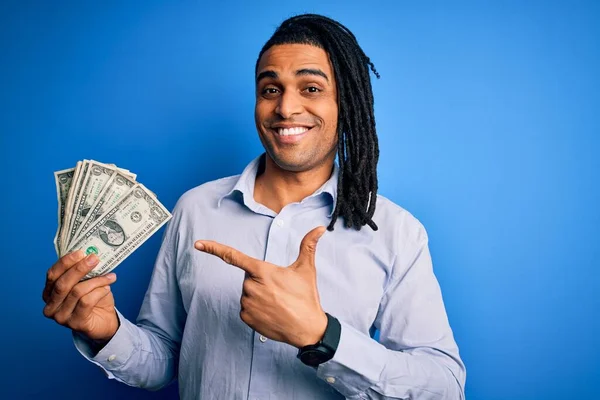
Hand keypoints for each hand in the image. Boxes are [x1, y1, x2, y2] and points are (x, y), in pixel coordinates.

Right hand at [42, 250, 118, 342]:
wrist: (105, 321)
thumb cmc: (94, 300)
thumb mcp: (86, 282)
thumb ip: (83, 272)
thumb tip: (90, 255)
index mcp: (49, 293)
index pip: (52, 274)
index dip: (65, 262)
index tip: (80, 252)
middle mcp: (51, 306)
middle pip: (62, 284)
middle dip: (79, 269)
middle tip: (95, 258)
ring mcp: (61, 317)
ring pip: (77, 292)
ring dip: (96, 281)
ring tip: (109, 276)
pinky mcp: (75, 323)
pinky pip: (86, 302)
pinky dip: (99, 292)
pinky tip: (107, 288)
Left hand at [194, 226, 327, 348]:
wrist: (307, 329)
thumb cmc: (306, 297)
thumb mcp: (306, 269)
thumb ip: (308, 245)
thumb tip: (320, 227)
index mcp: (263, 271)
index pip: (234, 256)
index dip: (214, 248)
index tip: (198, 244)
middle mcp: (252, 287)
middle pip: (248, 277)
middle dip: (261, 280)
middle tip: (279, 289)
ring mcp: (248, 304)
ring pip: (247, 293)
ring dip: (259, 295)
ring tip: (277, 302)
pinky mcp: (246, 318)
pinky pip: (246, 308)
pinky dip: (256, 309)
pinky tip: (271, 312)